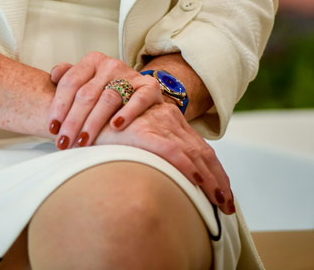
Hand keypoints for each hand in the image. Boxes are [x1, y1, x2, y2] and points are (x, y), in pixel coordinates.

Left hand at [47, 52, 162, 149]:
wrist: (142, 88)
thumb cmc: (106, 89)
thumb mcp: (87, 79)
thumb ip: (69, 76)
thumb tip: (53, 75)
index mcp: (92, 61)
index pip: (70, 82)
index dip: (59, 106)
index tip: (52, 128)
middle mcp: (110, 65)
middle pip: (87, 94)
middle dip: (72, 121)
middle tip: (64, 142)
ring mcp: (130, 75)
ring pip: (108, 99)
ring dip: (93, 123)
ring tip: (83, 142)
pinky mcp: (149, 87)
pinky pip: (138, 99)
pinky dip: (127, 113)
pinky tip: (115, 127)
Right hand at [95, 101, 235, 215]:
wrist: (85, 109)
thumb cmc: (107, 126)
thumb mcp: (137, 136)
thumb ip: (153, 148)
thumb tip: (165, 176)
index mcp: (170, 120)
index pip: (200, 148)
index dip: (215, 171)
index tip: (224, 194)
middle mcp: (169, 119)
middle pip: (203, 152)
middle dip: (219, 180)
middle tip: (228, 205)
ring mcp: (158, 123)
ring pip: (194, 153)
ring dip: (210, 179)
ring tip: (220, 202)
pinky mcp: (145, 131)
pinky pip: (172, 151)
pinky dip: (188, 167)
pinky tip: (198, 182)